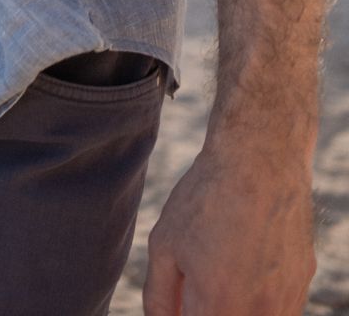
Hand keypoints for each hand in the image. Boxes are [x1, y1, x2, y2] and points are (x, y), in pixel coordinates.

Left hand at [144, 139, 314, 313]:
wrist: (260, 160)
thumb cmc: (207, 199)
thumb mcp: (165, 244)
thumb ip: (159, 296)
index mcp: (218, 305)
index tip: (181, 298)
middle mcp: (258, 312)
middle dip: (208, 308)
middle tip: (198, 282)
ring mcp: (286, 301)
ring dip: (234, 308)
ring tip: (222, 268)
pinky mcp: (302, 285)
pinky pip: (277, 309)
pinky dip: (259, 299)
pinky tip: (245, 263)